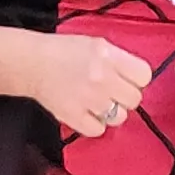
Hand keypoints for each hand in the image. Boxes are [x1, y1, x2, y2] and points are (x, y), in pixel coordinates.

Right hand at [0, 25, 158, 139]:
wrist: (30, 63)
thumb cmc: (63, 52)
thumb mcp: (97, 45)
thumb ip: (119, 59)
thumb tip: (139, 77)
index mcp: (108, 56)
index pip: (144, 75)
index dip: (137, 79)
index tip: (128, 80)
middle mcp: (101, 78)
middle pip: (135, 99)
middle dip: (125, 96)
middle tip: (112, 92)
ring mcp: (88, 99)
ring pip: (120, 117)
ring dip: (111, 112)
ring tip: (98, 102)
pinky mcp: (74, 116)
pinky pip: (99, 130)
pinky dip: (95, 124)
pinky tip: (87, 113)